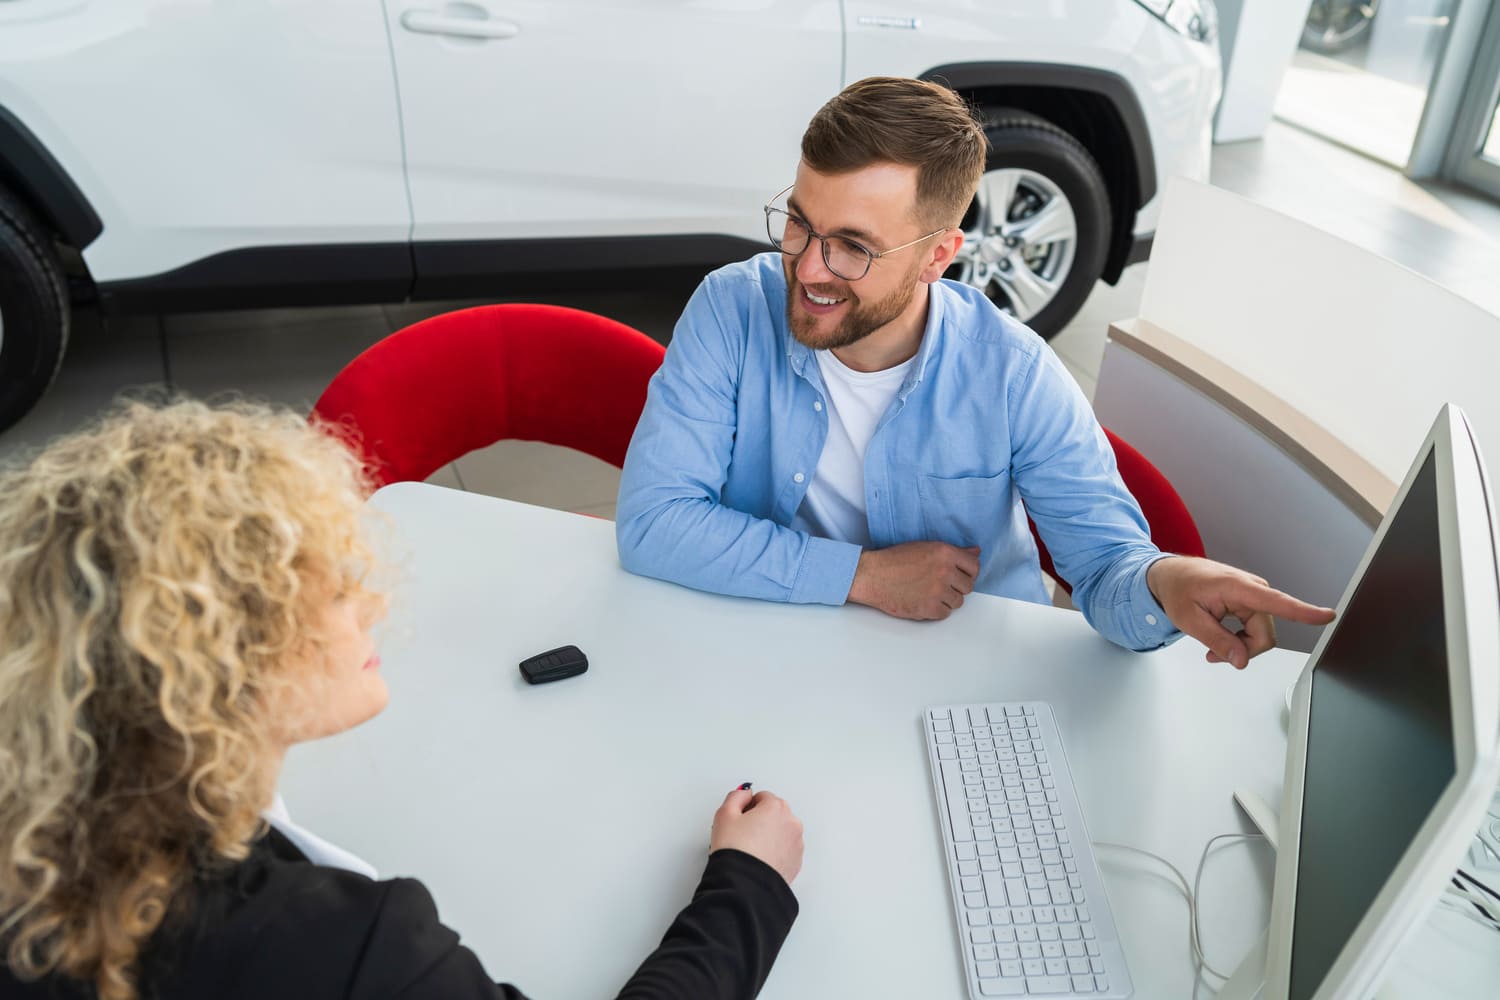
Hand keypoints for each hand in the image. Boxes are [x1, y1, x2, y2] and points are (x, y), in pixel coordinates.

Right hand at [710, 787, 803, 885]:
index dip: (747, 808)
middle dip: (761, 820)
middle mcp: (791, 823)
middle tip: (743, 835)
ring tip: (751, 849)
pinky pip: (785, 849)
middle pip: (774, 813)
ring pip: (781, 831)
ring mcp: (796, 843)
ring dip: (769, 835)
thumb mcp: (725, 814)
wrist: (745, 883)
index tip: (739, 820)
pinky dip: (775, 851)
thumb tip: (744, 794)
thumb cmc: (736, 850)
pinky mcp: (796, 862)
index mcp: (776, 807)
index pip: (762, 797)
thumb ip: (736, 796)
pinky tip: (760, 859)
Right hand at [847, 541, 979, 619]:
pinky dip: (936, 610)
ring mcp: (938, 591)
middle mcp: (945, 571)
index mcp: (945, 553)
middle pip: (968, 586)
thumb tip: (976, 552)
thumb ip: (953, 551)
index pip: (974, 566)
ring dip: (947, 599)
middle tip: (941, 585)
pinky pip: (945, 614)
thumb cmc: (895, 560)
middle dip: (957, 587)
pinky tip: (923, 601)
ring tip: (930, 593)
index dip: (968, 572)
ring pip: (958, 602)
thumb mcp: (925, 547)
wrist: (872, 576)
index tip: (961, 575)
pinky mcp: (929, 608)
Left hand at [1146, 556, 1335, 669]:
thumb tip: (1242, 660)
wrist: (1173, 575)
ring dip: (1240, 646)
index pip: (1277, 602)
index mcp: (1238, 587)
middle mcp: (1253, 589)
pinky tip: (1222, 639)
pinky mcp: (1253, 602)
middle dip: (1243, 650)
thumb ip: (1217, 640)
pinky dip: (1240, 639)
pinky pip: (1257, 630)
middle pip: (1265, 635)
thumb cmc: (1179, 589)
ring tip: (1212, 646)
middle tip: (1214, 654)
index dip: (1304, 612)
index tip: (1327, 616)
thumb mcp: (1189, 620)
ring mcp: (1255, 595)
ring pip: (1261, 635)